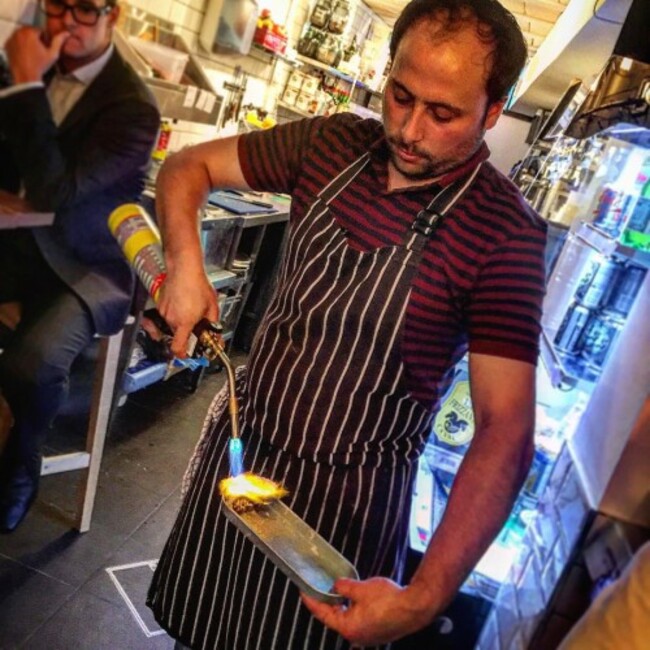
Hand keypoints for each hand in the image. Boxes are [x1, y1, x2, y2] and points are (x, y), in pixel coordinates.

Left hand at [4, 27, 69, 83]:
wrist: (26, 76)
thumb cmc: (39, 66)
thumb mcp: (52, 54)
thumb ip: (58, 42)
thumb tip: (66, 34)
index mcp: (30, 32)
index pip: (40, 30)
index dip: (45, 39)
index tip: (45, 48)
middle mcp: (19, 32)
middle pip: (30, 32)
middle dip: (35, 39)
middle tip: (39, 51)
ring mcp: (12, 38)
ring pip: (22, 36)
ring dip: (28, 41)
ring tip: (32, 53)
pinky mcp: (8, 44)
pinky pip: (16, 41)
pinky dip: (20, 45)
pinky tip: (25, 54)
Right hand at [157, 267, 218, 357]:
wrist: (184, 269)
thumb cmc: (197, 285)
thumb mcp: (212, 307)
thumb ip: (213, 325)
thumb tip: (215, 337)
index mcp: (184, 322)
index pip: (178, 347)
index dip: (182, 354)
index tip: (188, 354)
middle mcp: (171, 319)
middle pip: (178, 335)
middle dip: (187, 333)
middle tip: (197, 325)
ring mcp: (164, 312)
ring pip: (173, 325)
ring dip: (181, 322)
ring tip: (191, 309)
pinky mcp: (160, 305)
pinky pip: (168, 315)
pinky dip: (175, 313)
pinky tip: (184, 303)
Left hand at [301, 577, 435, 645]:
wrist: (415, 607)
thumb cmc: (388, 599)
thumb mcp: (361, 588)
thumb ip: (344, 587)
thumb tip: (336, 586)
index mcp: (348, 628)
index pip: (323, 614)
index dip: (312, 601)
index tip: (304, 591)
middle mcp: (357, 636)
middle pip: (335, 619)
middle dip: (327, 604)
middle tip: (319, 590)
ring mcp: (368, 637)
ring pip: (348, 621)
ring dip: (341, 607)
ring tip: (336, 593)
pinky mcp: (378, 633)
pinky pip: (360, 622)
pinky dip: (353, 611)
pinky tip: (355, 600)